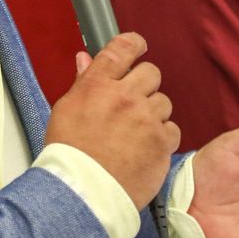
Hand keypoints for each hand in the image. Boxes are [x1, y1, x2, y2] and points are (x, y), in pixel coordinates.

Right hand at [46, 32, 177, 208]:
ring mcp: (146, 119)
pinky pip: (172, 129)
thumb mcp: (66, 111)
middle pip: (151, 72)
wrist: (83, 193)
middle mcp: (125, 97)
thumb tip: (86, 58)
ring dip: (153, 115)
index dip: (134, 44)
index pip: (122, 48)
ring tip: (135, 135)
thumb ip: (83, 83)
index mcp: (97, 86)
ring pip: (163, 102)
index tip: (139, 47)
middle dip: (144, 85)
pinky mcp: (162, 143)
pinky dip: (162, 139)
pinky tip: (145, 150)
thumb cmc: (69, 156)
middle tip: (133, 104)